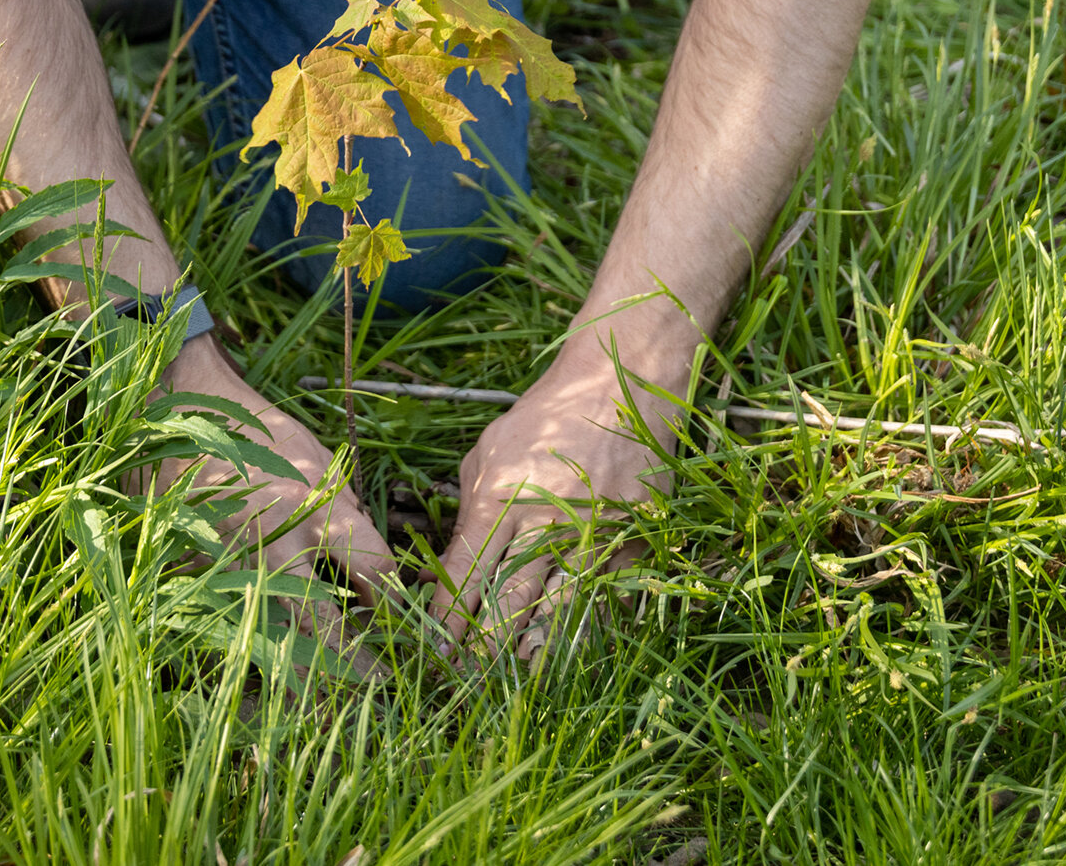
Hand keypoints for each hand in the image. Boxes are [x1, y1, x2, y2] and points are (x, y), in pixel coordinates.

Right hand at [163, 335, 393, 662]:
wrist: (177, 412)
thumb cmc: (255, 430)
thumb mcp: (317, 458)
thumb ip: (344, 510)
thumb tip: (369, 560)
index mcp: (314, 508)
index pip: (374, 572)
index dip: (394, 604)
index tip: (401, 624)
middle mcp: (275, 544)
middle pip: (323, 624)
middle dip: (353, 665)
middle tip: (378, 692)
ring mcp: (228, 565)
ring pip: (270, 641)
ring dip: (299, 678)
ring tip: (323, 711)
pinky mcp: (193, 574)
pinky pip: (223, 626)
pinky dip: (243, 653)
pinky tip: (260, 679)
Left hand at [430, 348, 680, 659]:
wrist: (622, 383)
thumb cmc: (544, 418)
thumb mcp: (488, 453)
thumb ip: (469, 512)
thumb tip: (450, 571)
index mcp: (500, 499)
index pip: (463, 578)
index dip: (445, 624)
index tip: (433, 654)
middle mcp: (546, 524)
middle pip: (507, 610)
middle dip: (483, 653)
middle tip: (466, 683)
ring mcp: (594, 537)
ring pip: (557, 617)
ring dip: (531, 653)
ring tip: (511, 682)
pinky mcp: (632, 543)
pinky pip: (602, 602)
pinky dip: (580, 629)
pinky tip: (563, 652)